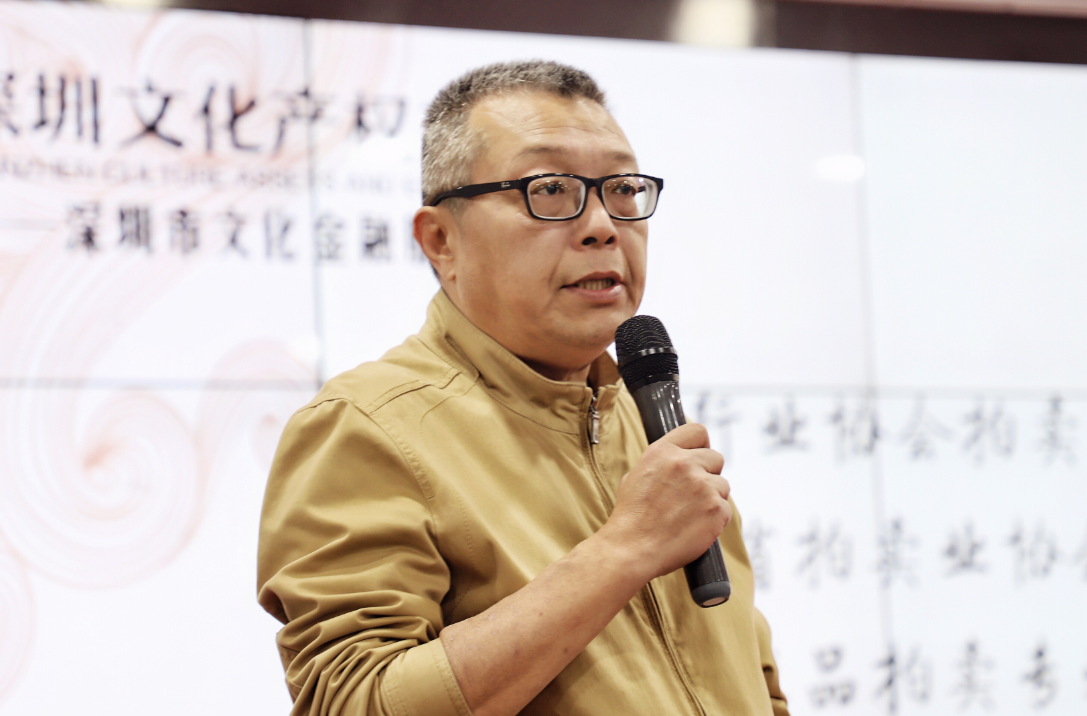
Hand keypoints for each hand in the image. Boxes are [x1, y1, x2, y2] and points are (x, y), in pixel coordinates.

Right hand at [603, 423, 730, 581]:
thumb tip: (679, 458)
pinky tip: (694, 527)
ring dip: (712, 498)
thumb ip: (662, 462)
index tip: (700, 456)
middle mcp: (684, 464)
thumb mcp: (637, 475)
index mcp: (663, 451)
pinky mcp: (716, 509)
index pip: (697, 431)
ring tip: (688, 515)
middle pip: (716, 458)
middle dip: (708, 474)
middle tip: (693, 494)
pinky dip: (715, 519)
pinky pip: (725, 509)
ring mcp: (703, 486)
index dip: (701, 445)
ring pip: (722, 485)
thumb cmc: (632, 517)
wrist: (632, 548)